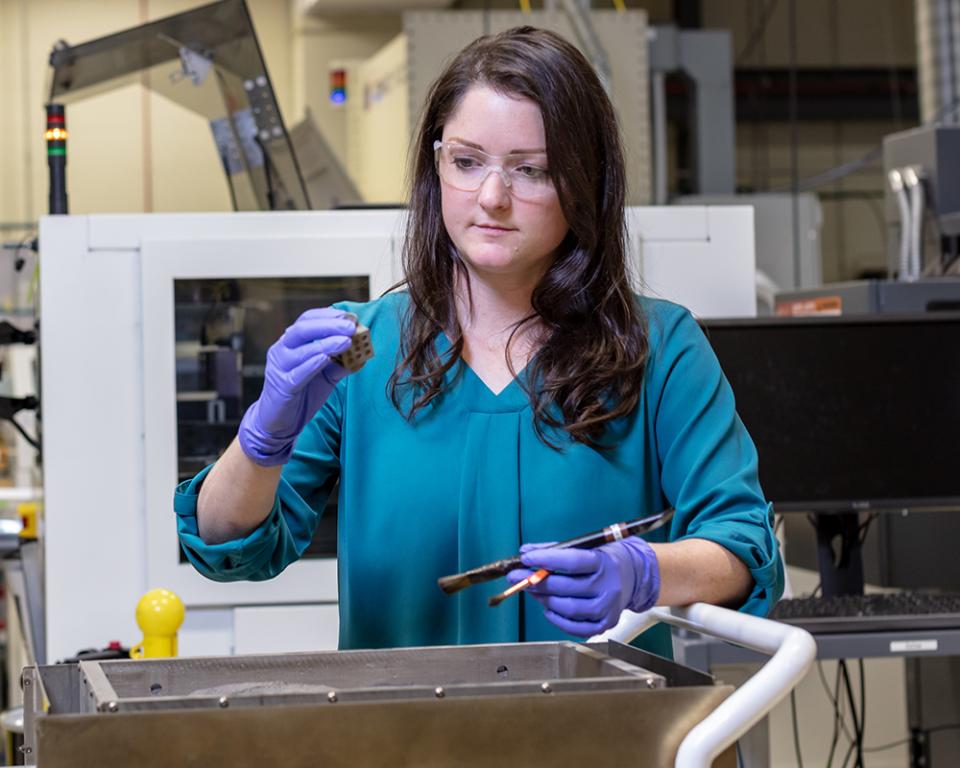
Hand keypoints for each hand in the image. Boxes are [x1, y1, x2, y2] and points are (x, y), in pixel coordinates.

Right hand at [238, 308, 356, 465]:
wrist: (279, 422)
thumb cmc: (302, 394)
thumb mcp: (325, 376)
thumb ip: (340, 363)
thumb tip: (362, 354)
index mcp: (291, 343)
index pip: (307, 320)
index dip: (328, 315)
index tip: (350, 317)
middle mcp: (281, 350)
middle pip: (303, 329)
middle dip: (329, 325)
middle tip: (350, 326)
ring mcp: (279, 367)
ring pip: (300, 350)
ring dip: (326, 343)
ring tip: (346, 341)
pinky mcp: (282, 386)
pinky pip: (297, 373)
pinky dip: (312, 364)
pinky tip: (326, 358)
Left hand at [507, 538, 659, 637]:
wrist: (634, 576)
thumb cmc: (604, 559)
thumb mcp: (585, 546)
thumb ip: (554, 549)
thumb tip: (525, 552)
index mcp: (603, 562)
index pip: (571, 561)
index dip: (546, 559)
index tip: (526, 558)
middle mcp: (607, 586)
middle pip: (566, 587)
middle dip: (536, 581)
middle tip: (516, 577)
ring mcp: (607, 608)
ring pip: (568, 608)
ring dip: (544, 599)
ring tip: (532, 590)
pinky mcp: (605, 624)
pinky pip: (575, 627)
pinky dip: (557, 618)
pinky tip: (548, 608)